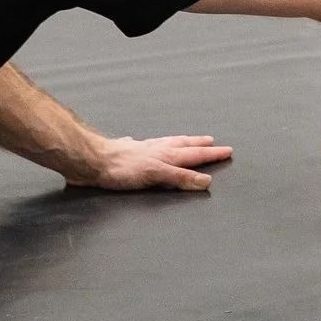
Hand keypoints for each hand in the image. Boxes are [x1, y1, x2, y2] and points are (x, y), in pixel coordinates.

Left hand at [73, 133, 233, 191]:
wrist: (93, 160)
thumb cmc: (122, 169)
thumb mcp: (156, 175)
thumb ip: (180, 177)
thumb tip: (205, 181)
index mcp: (166, 155)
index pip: (194, 156)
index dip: (211, 155)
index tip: (226, 151)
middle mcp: (157, 149)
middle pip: (184, 146)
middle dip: (200, 146)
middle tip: (214, 142)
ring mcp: (144, 149)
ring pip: (168, 143)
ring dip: (182, 142)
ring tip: (190, 140)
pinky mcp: (130, 153)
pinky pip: (150, 145)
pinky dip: (158, 144)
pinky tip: (152, 144)